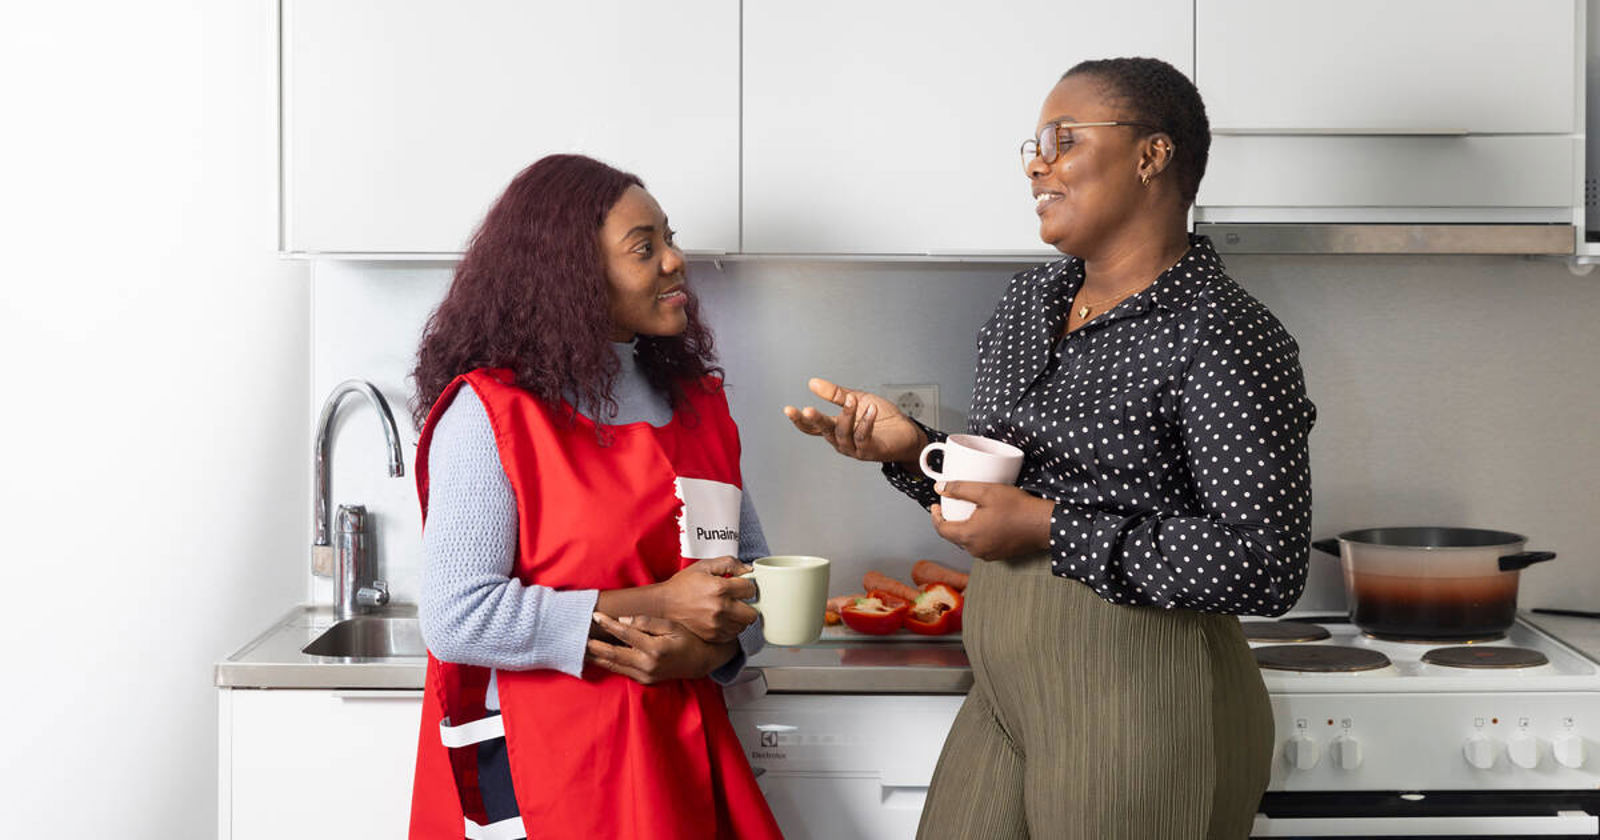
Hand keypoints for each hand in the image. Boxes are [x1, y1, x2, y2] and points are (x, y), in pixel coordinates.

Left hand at [585, 613, 735, 683]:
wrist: (701, 662)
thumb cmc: (687, 639)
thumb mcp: (671, 626)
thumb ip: (647, 622)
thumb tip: (623, 620)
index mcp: (654, 649)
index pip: (625, 633)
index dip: (608, 624)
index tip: (595, 615)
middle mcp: (647, 665)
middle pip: (612, 654)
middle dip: (593, 644)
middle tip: (577, 635)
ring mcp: (645, 675)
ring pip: (613, 665)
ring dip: (595, 656)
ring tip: (579, 647)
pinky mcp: (644, 680)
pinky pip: (620, 671)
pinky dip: (606, 664)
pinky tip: (596, 657)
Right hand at [657, 556, 758, 642]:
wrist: (664, 604)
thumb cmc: (683, 585)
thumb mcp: (705, 565)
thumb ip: (730, 563)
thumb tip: (748, 570)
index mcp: (720, 588)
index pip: (751, 590)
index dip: (747, 586)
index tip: (740, 586)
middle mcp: (720, 609)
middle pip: (752, 613)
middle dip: (748, 605)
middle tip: (738, 600)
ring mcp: (716, 625)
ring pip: (744, 625)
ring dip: (740, 617)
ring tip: (728, 609)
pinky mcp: (712, 636)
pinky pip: (733, 634)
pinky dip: (731, 627)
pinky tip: (722, 618)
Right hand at [783, 378, 927, 464]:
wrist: (907, 432)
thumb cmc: (883, 418)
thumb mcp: (857, 400)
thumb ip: (836, 394)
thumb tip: (812, 383)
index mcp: (836, 429)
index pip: (813, 427)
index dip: (800, 420)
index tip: (788, 409)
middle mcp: (841, 441)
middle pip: (823, 431)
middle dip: (815, 420)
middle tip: (806, 410)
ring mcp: (854, 448)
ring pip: (843, 433)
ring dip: (847, 415)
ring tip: (851, 400)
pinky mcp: (869, 451)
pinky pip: (863, 436)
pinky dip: (866, 422)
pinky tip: (870, 409)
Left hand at [931, 481, 1053, 561]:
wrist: (1043, 525)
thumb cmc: (1018, 508)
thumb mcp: (986, 491)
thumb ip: (960, 489)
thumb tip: (939, 487)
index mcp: (968, 535)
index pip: (941, 529)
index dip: (935, 517)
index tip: (935, 506)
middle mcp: (975, 549)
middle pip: (954, 536)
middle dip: (950, 521)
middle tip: (951, 507)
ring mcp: (988, 554)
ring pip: (968, 541)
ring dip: (965, 528)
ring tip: (969, 512)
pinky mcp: (999, 555)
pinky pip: (981, 544)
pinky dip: (978, 534)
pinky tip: (985, 522)